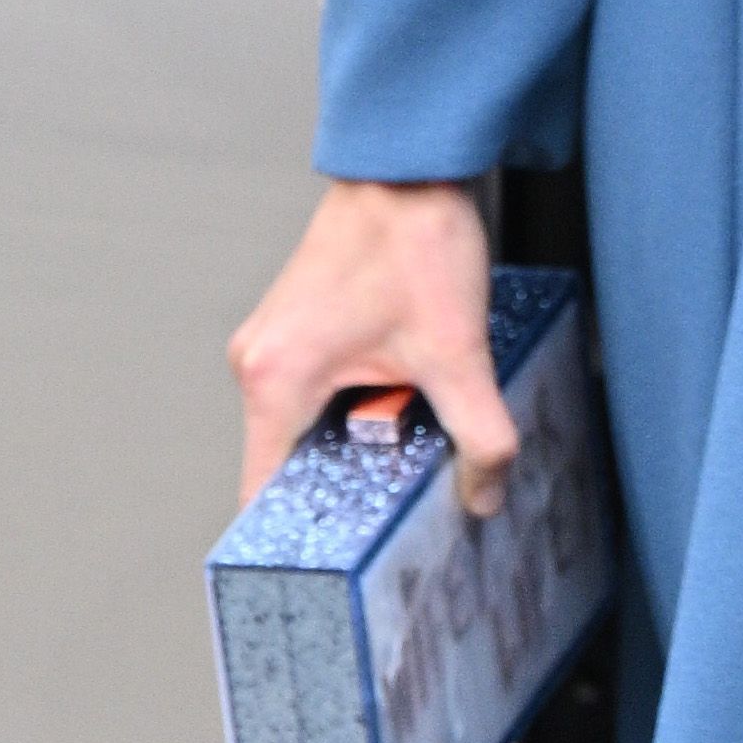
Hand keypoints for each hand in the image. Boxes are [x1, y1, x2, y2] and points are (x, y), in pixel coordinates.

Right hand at [229, 177, 509, 518]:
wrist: (410, 168)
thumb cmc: (414, 242)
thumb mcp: (457, 354)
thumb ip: (479, 438)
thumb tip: (483, 497)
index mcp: (276, 380)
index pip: (262, 495)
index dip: (296, 542)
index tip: (330, 574)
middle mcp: (259, 366)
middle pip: (289, 466)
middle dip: (341, 495)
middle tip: (394, 522)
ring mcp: (274, 345)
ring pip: (306, 431)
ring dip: (353, 450)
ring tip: (406, 464)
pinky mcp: (297, 331)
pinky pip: (316, 397)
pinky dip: (355, 415)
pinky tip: (401, 416)